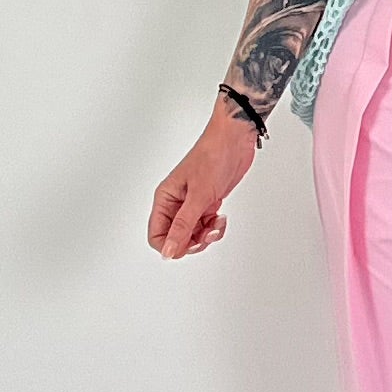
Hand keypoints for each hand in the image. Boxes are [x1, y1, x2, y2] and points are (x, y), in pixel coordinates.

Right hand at [148, 105, 259, 259]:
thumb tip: (168, 251)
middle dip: (193, 241)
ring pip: (193, 234)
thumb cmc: (212, 156)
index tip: (190, 243)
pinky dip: (215, 227)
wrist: (234, 140)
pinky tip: (221, 217)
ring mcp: (192, 203)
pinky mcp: (207, 202)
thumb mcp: (198, 196)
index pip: (157, 235)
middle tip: (207, 232)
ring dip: (207, 234)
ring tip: (217, 223)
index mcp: (165, 199)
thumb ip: (183, 226)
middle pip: (176, 238)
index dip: (172, 245)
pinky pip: (206, 225)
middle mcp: (176, 203)